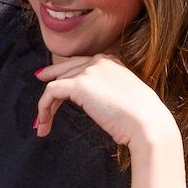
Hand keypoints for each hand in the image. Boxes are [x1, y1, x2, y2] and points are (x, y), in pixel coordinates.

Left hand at [33, 54, 178, 154]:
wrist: (147, 123)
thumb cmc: (141, 118)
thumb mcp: (124, 98)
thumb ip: (107, 92)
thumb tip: (93, 102)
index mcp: (111, 62)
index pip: (80, 64)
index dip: (63, 72)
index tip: (51, 79)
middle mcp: (99, 61)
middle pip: (66, 71)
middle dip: (50, 83)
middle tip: (39, 94)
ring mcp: (89, 71)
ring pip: (56, 84)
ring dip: (46, 107)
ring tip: (42, 126)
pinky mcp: (79, 84)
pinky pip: (50, 92)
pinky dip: (43, 108)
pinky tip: (43, 123)